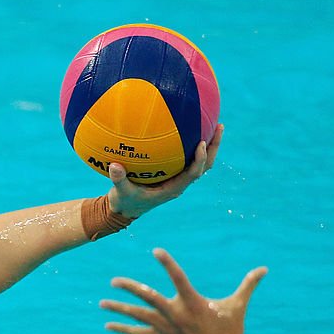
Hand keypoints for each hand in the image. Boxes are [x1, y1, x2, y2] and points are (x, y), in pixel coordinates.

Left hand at [100, 248, 265, 333]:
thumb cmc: (231, 333)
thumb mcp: (238, 307)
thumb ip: (249, 285)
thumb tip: (264, 268)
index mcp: (193, 302)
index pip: (178, 278)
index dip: (167, 264)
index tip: (156, 251)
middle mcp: (176, 315)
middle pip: (148, 298)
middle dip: (130, 289)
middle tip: (113, 280)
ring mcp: (167, 329)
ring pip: (138, 317)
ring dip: (119, 309)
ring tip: (101, 304)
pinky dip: (123, 330)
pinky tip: (108, 326)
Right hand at [106, 124, 222, 217]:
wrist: (125, 209)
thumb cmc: (125, 201)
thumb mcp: (120, 192)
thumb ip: (118, 179)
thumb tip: (114, 165)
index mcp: (173, 189)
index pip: (193, 174)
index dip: (200, 159)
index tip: (202, 143)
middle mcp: (180, 183)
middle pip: (205, 166)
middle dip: (213, 147)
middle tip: (219, 126)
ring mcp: (178, 178)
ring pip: (200, 162)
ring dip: (209, 145)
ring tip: (214, 124)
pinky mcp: (173, 174)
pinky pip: (188, 158)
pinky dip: (193, 145)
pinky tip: (191, 127)